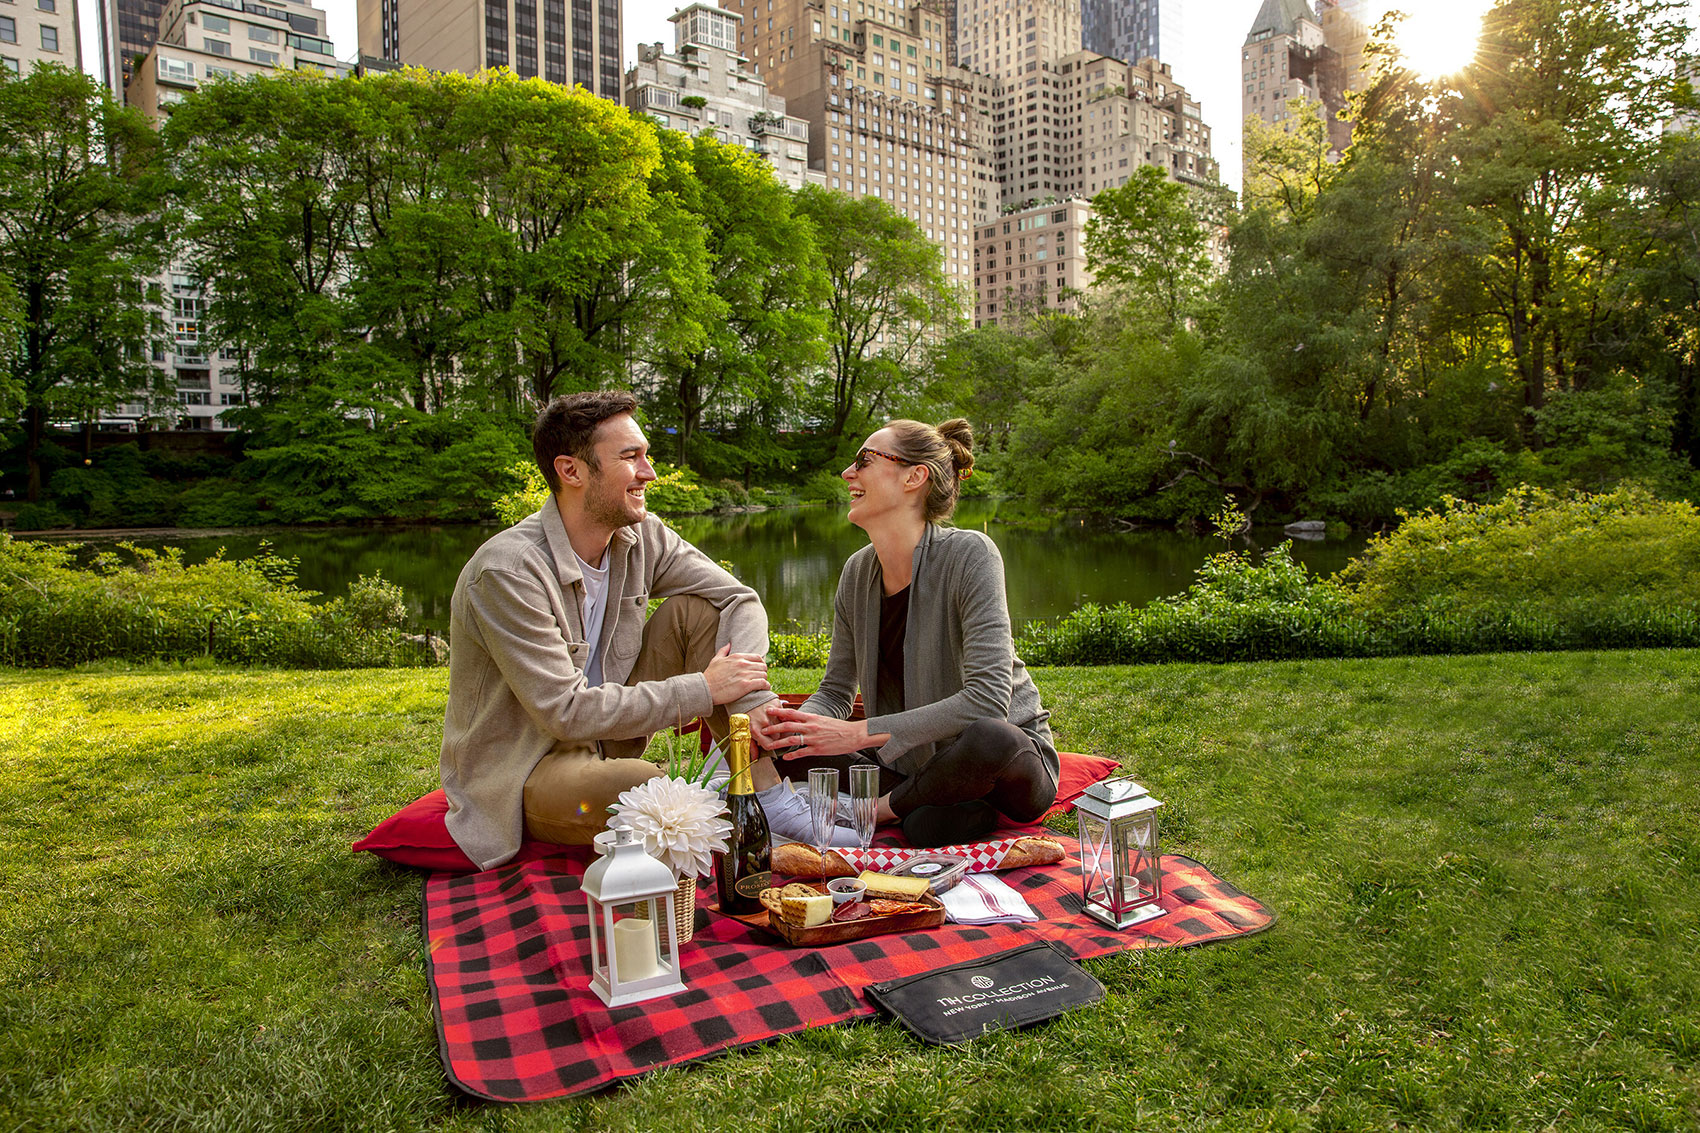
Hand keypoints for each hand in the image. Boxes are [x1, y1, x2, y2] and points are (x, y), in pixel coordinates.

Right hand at [703, 644, 770, 704]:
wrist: (705, 689)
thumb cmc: (710, 676)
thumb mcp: (716, 660)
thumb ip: (723, 651)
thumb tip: (728, 644)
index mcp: (737, 657)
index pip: (758, 657)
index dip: (761, 664)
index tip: (759, 669)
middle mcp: (743, 664)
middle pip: (763, 666)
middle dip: (763, 672)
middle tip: (761, 678)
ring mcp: (745, 674)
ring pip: (764, 674)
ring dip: (764, 679)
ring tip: (762, 684)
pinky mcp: (746, 685)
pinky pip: (763, 683)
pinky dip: (766, 686)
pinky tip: (765, 688)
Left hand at [742, 698, 783, 746]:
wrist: (741, 695)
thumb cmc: (741, 712)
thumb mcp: (742, 729)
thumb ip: (750, 745)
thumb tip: (754, 758)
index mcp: (755, 730)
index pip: (769, 745)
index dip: (769, 745)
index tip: (768, 743)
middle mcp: (764, 722)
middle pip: (777, 736)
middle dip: (773, 736)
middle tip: (768, 731)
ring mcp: (771, 713)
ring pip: (782, 726)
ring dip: (778, 726)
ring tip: (771, 722)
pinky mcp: (776, 704)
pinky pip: (783, 714)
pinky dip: (780, 716)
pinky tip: (774, 714)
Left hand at [754, 705, 888, 759]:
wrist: (853, 735)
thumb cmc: (839, 728)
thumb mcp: (822, 720)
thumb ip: (809, 720)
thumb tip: (798, 720)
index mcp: (812, 718)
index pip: (792, 713)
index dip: (779, 711)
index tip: (769, 711)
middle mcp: (810, 727)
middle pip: (787, 726)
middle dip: (773, 728)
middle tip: (763, 730)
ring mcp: (813, 738)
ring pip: (791, 739)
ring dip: (778, 743)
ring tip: (769, 745)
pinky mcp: (817, 749)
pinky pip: (801, 752)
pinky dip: (791, 755)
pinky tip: (785, 757)